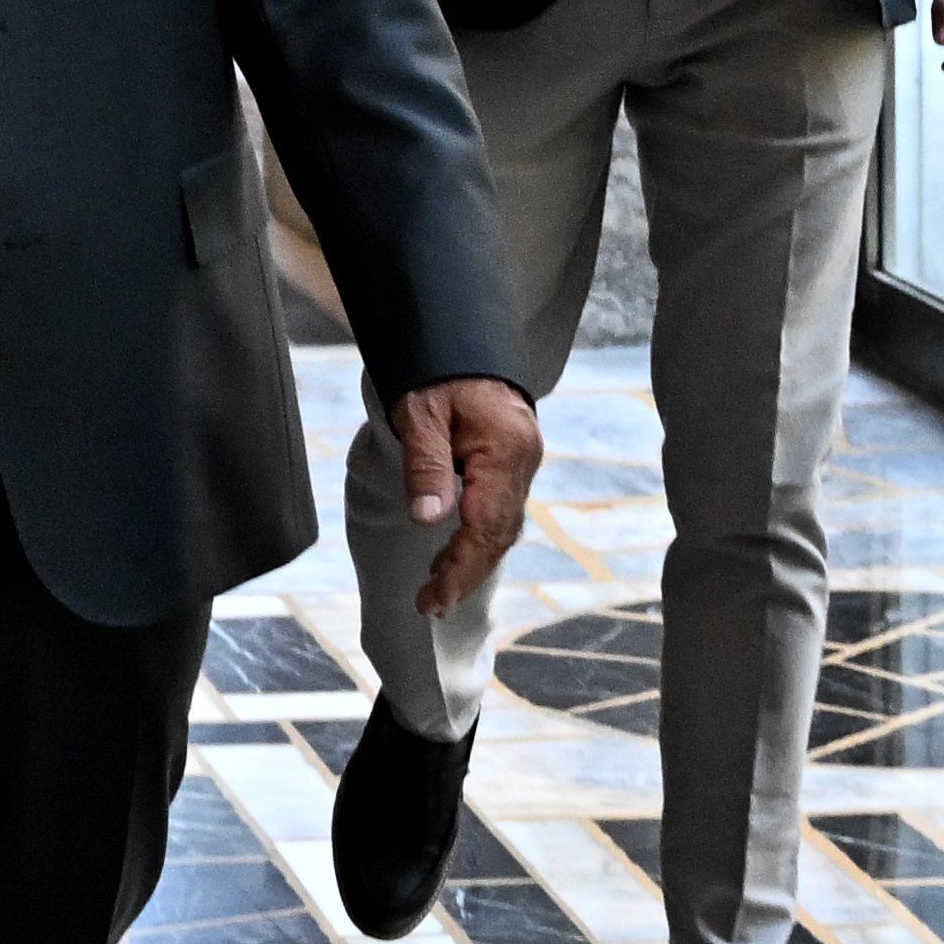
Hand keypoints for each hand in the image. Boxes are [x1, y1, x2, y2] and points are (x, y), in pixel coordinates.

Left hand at [390, 376, 543, 617]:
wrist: (462, 339)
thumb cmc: (437, 372)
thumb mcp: (420, 414)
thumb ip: (425, 466)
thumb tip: (428, 519)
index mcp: (505, 452)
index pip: (485, 525)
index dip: (461, 567)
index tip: (434, 598)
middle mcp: (523, 463)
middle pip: (500, 533)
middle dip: (466, 573)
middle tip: (430, 605)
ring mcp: (522, 464)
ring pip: (502, 525)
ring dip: (472, 559)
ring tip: (437, 590)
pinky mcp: (513, 462)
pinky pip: (499, 510)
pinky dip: (477, 537)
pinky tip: (452, 552)